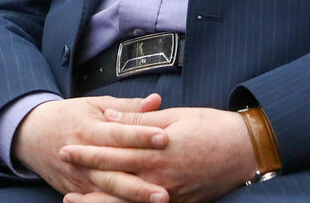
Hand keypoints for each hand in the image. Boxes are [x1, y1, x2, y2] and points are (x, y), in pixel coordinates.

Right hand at [13, 94, 168, 199]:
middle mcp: (84, 155)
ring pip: (107, 191)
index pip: (118, 133)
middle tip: (165, 186)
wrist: (31, 135)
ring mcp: (79, 176)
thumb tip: (156, 101)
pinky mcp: (77, 190)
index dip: (141, 135)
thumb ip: (127, 107)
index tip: (164, 137)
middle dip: (140, 181)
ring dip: (131, 198)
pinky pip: (96, 202)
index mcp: (90, 129)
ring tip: (157, 200)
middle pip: (114, 170)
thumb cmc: (68, 117)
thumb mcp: (94, 105)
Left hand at [61, 106, 256, 202]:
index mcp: (155, 152)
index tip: (65, 148)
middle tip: (61, 171)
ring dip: (98, 202)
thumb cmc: (213, 128)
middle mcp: (159, 178)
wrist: (248, 150)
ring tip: (73, 202)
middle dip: (85, 176)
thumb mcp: (175, 117)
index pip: (113, 152)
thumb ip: (139, 119)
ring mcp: (170, 196)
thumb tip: (109, 115)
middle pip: (114, 180)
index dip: (87, 152)